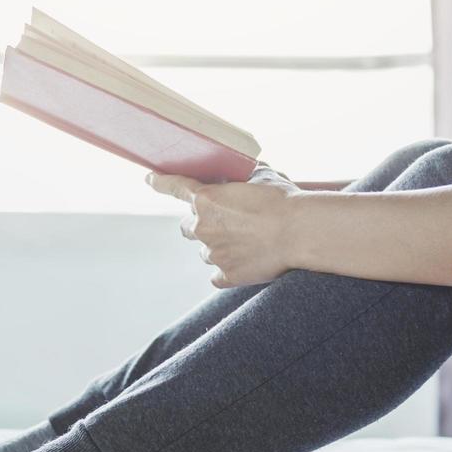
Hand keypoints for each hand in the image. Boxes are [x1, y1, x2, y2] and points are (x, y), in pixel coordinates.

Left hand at [147, 162, 300, 287]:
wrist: (301, 233)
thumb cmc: (283, 201)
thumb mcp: (261, 177)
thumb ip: (242, 178)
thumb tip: (243, 176)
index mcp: (206, 199)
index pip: (173, 187)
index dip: (160, 182)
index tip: (150, 179)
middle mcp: (202, 227)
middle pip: (188, 226)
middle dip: (201, 224)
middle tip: (223, 223)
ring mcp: (213, 254)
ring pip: (205, 251)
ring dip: (218, 247)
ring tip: (246, 243)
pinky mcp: (227, 276)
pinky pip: (218, 275)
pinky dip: (227, 270)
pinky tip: (246, 263)